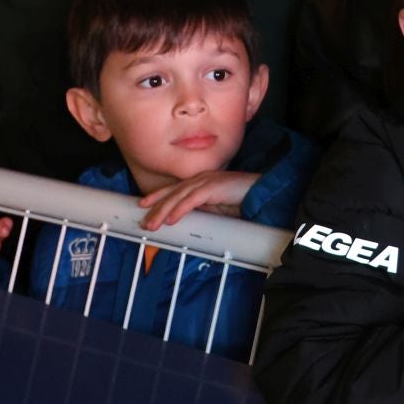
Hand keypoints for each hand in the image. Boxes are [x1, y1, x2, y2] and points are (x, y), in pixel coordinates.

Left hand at [137, 170, 259, 228]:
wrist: (260, 191)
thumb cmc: (242, 199)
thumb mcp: (218, 207)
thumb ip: (204, 210)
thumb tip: (188, 219)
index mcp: (201, 182)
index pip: (175, 189)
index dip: (159, 196)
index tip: (144, 204)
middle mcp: (201, 179)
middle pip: (173, 192)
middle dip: (156, 206)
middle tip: (144, 221)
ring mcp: (207, 181)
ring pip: (178, 196)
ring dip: (163, 210)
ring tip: (153, 224)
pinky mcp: (213, 187)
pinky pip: (192, 200)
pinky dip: (180, 209)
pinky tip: (171, 219)